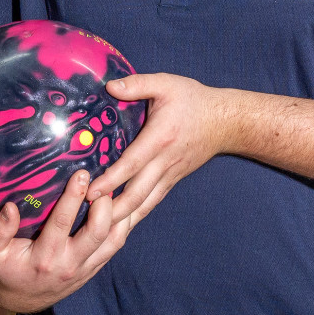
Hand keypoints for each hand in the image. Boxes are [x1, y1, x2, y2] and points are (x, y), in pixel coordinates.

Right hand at [0, 170, 131, 314]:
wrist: (18, 299)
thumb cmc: (3, 269)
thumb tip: (10, 207)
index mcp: (45, 258)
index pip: (63, 222)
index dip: (74, 196)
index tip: (82, 173)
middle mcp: (69, 264)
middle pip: (98, 232)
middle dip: (105, 203)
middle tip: (105, 178)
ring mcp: (84, 268)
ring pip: (114, 241)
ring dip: (120, 214)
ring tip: (117, 187)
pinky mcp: (93, 269)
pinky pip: (115, 247)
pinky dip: (123, 225)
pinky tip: (122, 205)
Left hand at [86, 73, 242, 224]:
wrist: (225, 121)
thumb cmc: (193, 100)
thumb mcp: (166, 83)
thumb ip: (138, 84)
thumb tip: (110, 86)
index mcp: (159, 138)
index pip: (132, 164)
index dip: (111, 180)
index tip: (91, 192)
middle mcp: (164, 162)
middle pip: (137, 193)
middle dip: (112, 209)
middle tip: (87, 217)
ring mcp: (170, 175)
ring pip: (145, 203)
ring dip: (123, 218)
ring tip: (100, 231)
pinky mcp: (172, 180)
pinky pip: (152, 201)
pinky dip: (136, 214)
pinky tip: (121, 225)